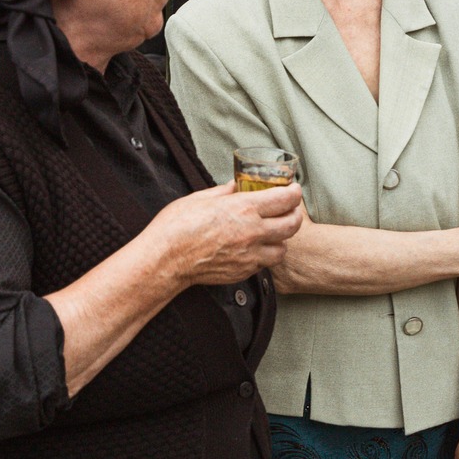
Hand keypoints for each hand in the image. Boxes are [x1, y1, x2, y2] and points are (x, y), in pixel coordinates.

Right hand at [146, 182, 303, 286]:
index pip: (285, 198)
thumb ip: (223, 192)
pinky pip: (263, 264)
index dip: (294, 192)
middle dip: (295, 215)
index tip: (293, 190)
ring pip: (282, 249)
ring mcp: (249, 255)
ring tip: (272, 234)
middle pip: (292, 224)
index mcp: (244, 208)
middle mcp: (252, 232)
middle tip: (290, 210)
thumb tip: (235, 186)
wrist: (164, 261)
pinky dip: (263, 256)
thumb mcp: (199, 198)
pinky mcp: (242, 272)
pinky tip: (253, 249)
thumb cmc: (175, 227)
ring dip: (281, 240)